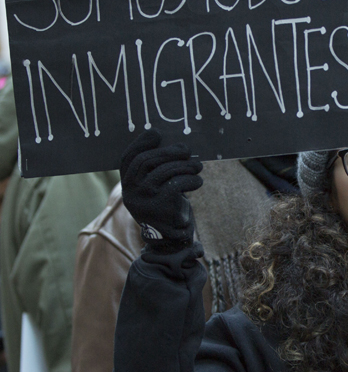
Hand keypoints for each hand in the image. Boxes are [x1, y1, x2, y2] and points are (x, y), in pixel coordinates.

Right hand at [120, 129, 202, 251]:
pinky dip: (191, 179)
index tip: (156, 132)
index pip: (128, 158)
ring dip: (185, 165)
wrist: (169, 239)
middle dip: (169, 151)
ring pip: (165, 170)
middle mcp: (130, 191)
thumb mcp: (155, 188)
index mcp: (127, 184)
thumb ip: (155, 170)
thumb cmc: (165, 206)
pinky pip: (177, 184)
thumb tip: (175, 145)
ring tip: (198, 166)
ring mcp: (144, 199)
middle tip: (187, 149)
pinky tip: (198, 180)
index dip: (141, 143)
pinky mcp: (159, 206)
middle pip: (147, 160)